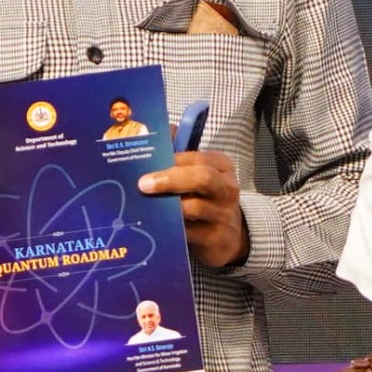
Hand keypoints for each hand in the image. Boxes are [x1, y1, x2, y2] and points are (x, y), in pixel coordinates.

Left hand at [139, 148, 249, 267]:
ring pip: (195, 208)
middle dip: (170, 179)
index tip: (146, 163)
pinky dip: (171, 228)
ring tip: (147, 206)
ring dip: (168, 206)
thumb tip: (152, 133)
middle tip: (143, 185)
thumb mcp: (197, 174)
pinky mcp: (216, 238)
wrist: (228, 235)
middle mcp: (226, 189)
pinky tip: (156, 225)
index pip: (198, 158)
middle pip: (202, 177)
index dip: (171, 159)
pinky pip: (189, 233)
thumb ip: (177, 153)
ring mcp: (223, 215)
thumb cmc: (205, 198)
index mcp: (221, 167)